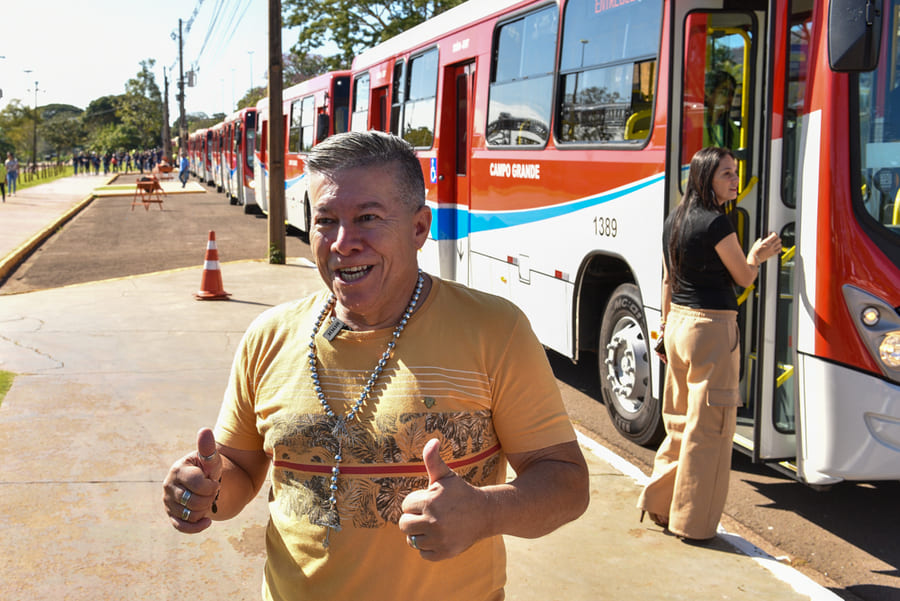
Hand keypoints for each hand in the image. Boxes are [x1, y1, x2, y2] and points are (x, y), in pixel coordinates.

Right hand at [162, 428, 222, 532]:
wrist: (205, 483)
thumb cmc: (208, 469)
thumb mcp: (210, 459)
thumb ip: (207, 447)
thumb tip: (204, 430)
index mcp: (177, 470)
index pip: (197, 483)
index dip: (211, 485)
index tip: (213, 481)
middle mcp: (168, 486)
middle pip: (195, 501)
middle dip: (210, 498)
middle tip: (212, 491)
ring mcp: (168, 502)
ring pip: (191, 514)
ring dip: (205, 509)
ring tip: (207, 500)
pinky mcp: (172, 515)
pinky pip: (182, 527)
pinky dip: (196, 526)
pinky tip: (207, 521)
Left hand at [398, 439, 487, 560]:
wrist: (485, 513)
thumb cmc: (461, 493)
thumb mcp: (446, 475)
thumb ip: (433, 460)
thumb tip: (432, 441)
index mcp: (430, 502)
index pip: (406, 506)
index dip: (416, 503)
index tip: (429, 501)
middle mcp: (433, 522)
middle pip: (404, 525)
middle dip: (413, 519)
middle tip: (428, 515)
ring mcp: (439, 539)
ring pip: (412, 540)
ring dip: (420, 533)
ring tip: (433, 525)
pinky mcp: (444, 553)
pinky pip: (423, 553)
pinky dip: (428, 547)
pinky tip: (439, 536)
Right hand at [750, 232, 781, 263]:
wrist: (755, 259)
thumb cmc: (754, 251)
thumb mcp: (757, 243)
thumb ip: (762, 239)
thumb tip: (765, 237)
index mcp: (766, 242)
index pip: (774, 236)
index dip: (774, 233)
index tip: (772, 234)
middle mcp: (770, 246)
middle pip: (779, 239)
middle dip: (777, 238)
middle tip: (774, 238)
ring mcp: (772, 250)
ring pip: (780, 244)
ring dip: (778, 243)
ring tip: (775, 243)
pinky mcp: (773, 254)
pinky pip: (779, 250)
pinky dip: (779, 248)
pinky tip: (777, 247)